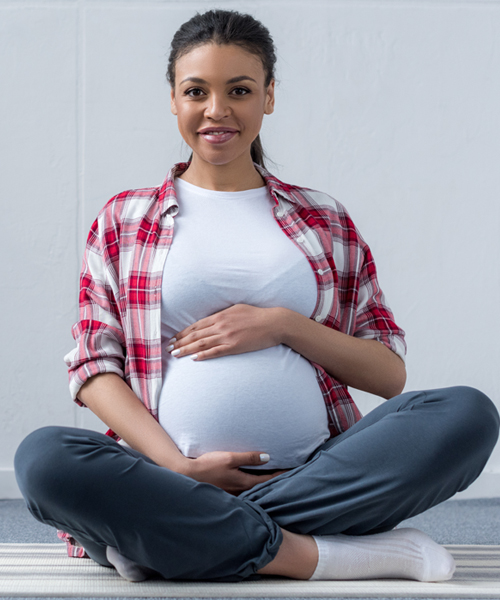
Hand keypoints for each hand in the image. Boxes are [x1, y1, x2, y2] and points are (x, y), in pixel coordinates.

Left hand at [166, 304, 283, 360]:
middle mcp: (221, 325)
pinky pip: (216, 352)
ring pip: (202, 343)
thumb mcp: (237, 309)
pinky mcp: (235, 346)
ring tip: (175, 354)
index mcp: (221, 316)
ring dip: (186, 349)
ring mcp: (227, 336)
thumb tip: (212, 318)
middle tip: (168, 348)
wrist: (274, 323)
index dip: (183, 332)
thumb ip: (223, 314)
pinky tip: (194, 358)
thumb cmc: (257, 315)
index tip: (173, 338)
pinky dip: (204, 355)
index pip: (196, 325)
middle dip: (180, 342)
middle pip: (195, 335)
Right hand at [182, 450, 290, 494]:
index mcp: (243, 482)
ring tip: (275, 480)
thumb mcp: (229, 458)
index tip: (294, 471)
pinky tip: (253, 483)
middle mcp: (240, 491)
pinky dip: (253, 487)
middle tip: (288, 477)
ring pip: (254, 490)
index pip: (268, 480)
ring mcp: (233, 494)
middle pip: (263, 487)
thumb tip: (268, 458)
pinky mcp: (226, 493)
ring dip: (264, 485)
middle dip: (275, 482)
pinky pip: (244, 491)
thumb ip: (249, 458)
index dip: (281, 475)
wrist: (187, 476)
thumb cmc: (207, 466)